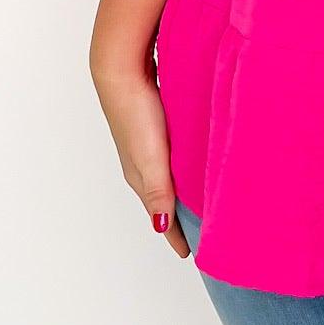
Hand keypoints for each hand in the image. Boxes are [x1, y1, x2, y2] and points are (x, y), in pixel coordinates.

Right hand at [90, 61, 191, 256]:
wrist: (121, 70)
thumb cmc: (135, 111)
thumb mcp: (151, 157)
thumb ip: (158, 192)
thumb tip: (162, 228)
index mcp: (141, 177)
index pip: (160, 215)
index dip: (176, 235)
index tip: (191, 255)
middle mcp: (142, 165)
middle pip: (163, 200)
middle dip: (180, 219)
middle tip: (201, 234)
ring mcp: (147, 145)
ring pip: (167, 178)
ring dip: (182, 194)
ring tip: (202, 205)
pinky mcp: (154, 127)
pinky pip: (170, 157)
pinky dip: (182, 170)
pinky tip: (194, 164)